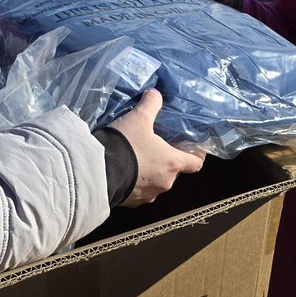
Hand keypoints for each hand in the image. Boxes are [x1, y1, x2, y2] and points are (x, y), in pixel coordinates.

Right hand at [107, 90, 204, 206]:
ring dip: (150, 172)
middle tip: (156, 148)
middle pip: (174, 172)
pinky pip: (139, 192)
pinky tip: (123, 172)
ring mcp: (149, 195)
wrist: (99, 172)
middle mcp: (165, 182)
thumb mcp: (138, 118)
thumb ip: (150, 104)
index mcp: (172, 163)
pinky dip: (135, 183)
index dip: (196, 155)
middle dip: (166, 161)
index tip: (192, 149)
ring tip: (136, 159)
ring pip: (156, 182)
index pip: (196, 163)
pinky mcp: (133, 203)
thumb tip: (155, 94)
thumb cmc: (126, 144)